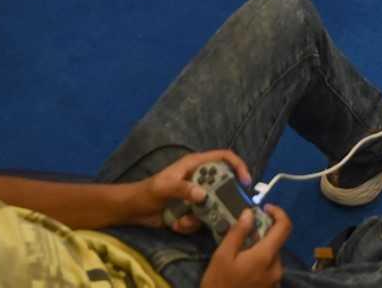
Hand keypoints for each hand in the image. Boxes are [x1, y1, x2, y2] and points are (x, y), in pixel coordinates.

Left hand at [129, 149, 254, 230]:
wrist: (134, 210)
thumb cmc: (147, 192)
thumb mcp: (163, 187)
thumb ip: (182, 188)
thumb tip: (203, 195)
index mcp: (195, 165)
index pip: (224, 157)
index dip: (238, 166)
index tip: (246, 182)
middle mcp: (199, 179)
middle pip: (224, 185)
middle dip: (224, 200)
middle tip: (225, 212)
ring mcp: (196, 196)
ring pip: (213, 206)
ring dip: (201, 217)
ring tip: (182, 221)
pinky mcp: (192, 211)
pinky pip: (201, 219)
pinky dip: (190, 225)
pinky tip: (176, 225)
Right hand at [200, 204, 289, 287]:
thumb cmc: (219, 285)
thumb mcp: (222, 256)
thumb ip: (237, 233)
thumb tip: (250, 213)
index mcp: (266, 257)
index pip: (285, 227)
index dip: (278, 212)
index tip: (264, 208)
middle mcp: (276, 269)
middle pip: (276, 243)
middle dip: (261, 235)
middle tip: (240, 236)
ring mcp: (275, 282)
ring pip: (271, 257)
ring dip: (259, 250)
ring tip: (238, 255)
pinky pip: (269, 270)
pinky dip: (259, 264)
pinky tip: (242, 270)